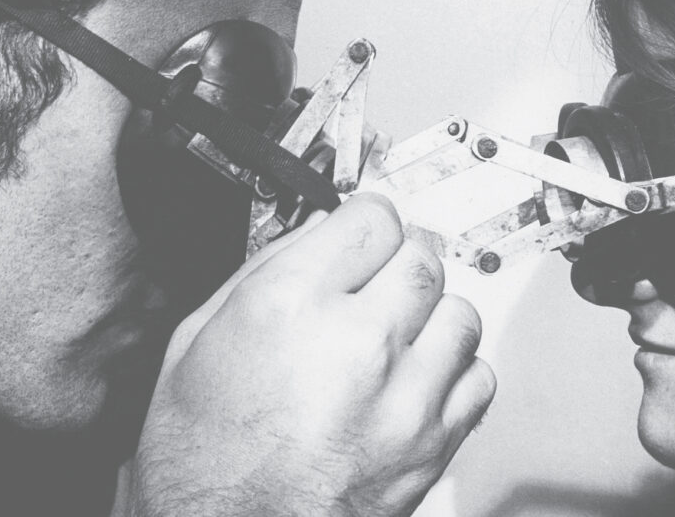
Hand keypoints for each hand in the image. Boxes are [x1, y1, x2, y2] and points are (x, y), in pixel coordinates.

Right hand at [120, 194, 495, 516]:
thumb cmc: (201, 457)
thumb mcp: (196, 339)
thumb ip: (264, 272)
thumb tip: (315, 234)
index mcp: (290, 306)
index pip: (372, 216)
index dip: (364, 220)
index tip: (361, 231)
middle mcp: (356, 345)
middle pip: (422, 257)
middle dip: (398, 259)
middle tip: (376, 280)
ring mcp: (403, 397)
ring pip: (459, 312)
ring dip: (430, 313)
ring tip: (397, 333)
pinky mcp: (431, 444)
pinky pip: (478, 377)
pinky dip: (454, 370)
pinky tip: (417, 378)